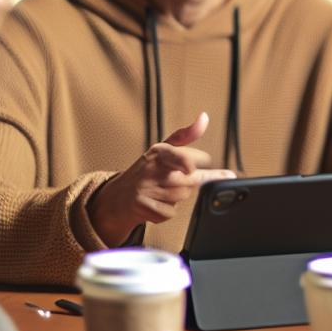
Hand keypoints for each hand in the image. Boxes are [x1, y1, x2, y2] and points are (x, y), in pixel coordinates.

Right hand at [87, 112, 236, 245]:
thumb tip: (204, 117)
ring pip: (183, 197)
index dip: (197, 167)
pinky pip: (170, 212)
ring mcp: (145, 186)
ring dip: (177, 198)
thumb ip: (186, 135)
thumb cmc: (147, 171)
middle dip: (187, 184)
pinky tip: (155, 204)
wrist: (117, 197)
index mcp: (159, 151)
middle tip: (172, 182)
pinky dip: (166, 212)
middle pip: (191, 181)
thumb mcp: (163, 149)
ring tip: (161, 192)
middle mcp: (151, 167)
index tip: (214, 170)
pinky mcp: (141, 205)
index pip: (188, 159)